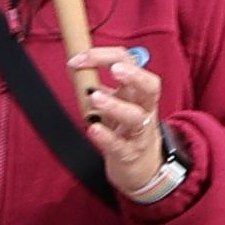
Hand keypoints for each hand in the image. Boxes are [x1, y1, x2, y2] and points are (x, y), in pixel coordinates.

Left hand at [75, 46, 179, 202]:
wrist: (142, 167)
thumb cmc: (126, 130)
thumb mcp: (117, 103)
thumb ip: (98, 85)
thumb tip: (75, 67)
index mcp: (138, 92)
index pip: (129, 64)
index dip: (104, 56)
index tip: (78, 59)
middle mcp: (144, 109)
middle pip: (149, 86)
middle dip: (133, 74)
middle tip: (114, 68)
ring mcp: (139, 133)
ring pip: (135, 116)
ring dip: (115, 105)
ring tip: (95, 97)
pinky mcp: (129, 154)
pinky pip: (119, 145)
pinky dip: (106, 137)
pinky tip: (93, 129)